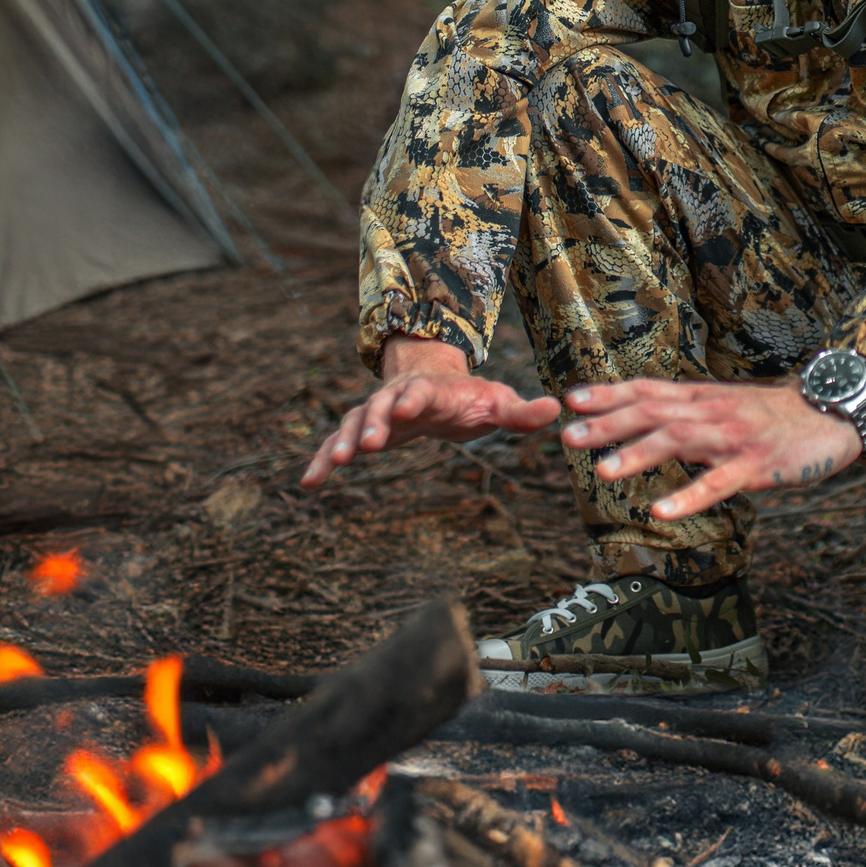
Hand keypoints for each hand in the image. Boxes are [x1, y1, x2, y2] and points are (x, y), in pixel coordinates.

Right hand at [300, 335, 559, 487]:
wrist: (436, 383)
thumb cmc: (469, 398)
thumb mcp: (498, 402)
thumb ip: (521, 412)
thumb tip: (557, 410)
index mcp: (431, 391)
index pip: (421, 392)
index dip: (413, 398)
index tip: (405, 407)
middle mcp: (398, 398)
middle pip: (381, 407)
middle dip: (374, 423)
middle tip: (368, 446)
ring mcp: (377, 413)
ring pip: (355, 424)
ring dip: (345, 443)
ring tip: (335, 464)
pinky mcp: (364, 432)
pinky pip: (339, 445)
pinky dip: (323, 460)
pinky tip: (308, 483)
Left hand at [561, 378, 865, 521]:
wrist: (834, 412)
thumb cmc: (777, 415)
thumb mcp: (728, 404)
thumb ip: (690, 410)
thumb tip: (647, 418)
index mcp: (703, 397)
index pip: (648, 390)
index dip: (609, 394)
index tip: (570, 401)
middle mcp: (712, 411)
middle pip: (653, 412)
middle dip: (609, 424)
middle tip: (568, 436)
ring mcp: (734, 438)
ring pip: (679, 442)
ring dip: (639, 455)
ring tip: (604, 472)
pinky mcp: (756, 466)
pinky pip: (717, 483)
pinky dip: (688, 497)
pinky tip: (661, 511)